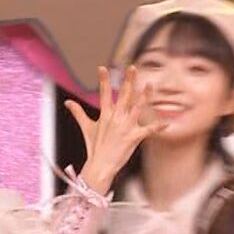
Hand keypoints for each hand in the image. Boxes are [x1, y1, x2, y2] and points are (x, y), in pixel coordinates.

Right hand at [67, 66, 167, 193]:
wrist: (99, 166)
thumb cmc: (94, 147)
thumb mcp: (86, 128)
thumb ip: (78, 113)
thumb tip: (67, 102)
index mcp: (105, 115)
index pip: (103, 94)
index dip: (103, 80)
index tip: (103, 68)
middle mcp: (115, 118)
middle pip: (123, 96)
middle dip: (128, 81)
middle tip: (132, 68)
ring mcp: (125, 127)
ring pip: (137, 108)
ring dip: (144, 96)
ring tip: (150, 85)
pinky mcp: (133, 137)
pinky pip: (148, 130)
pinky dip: (157, 127)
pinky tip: (166, 124)